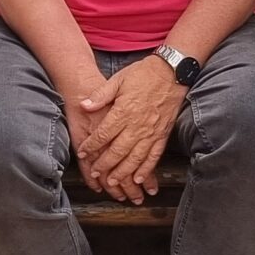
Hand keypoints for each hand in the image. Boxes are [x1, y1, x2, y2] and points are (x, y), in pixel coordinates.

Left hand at [75, 57, 184, 202]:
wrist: (172, 72)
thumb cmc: (144, 74)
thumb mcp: (118, 79)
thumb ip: (101, 95)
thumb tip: (84, 105)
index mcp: (124, 111)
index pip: (103, 134)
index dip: (91, 146)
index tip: (83, 153)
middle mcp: (137, 125)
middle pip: (117, 151)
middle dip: (104, 165)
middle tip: (95, 173)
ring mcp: (151, 132)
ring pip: (135, 159)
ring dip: (123, 173)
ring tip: (113, 182)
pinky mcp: (163, 135)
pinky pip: (154, 156)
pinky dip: (146, 170)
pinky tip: (139, 178)